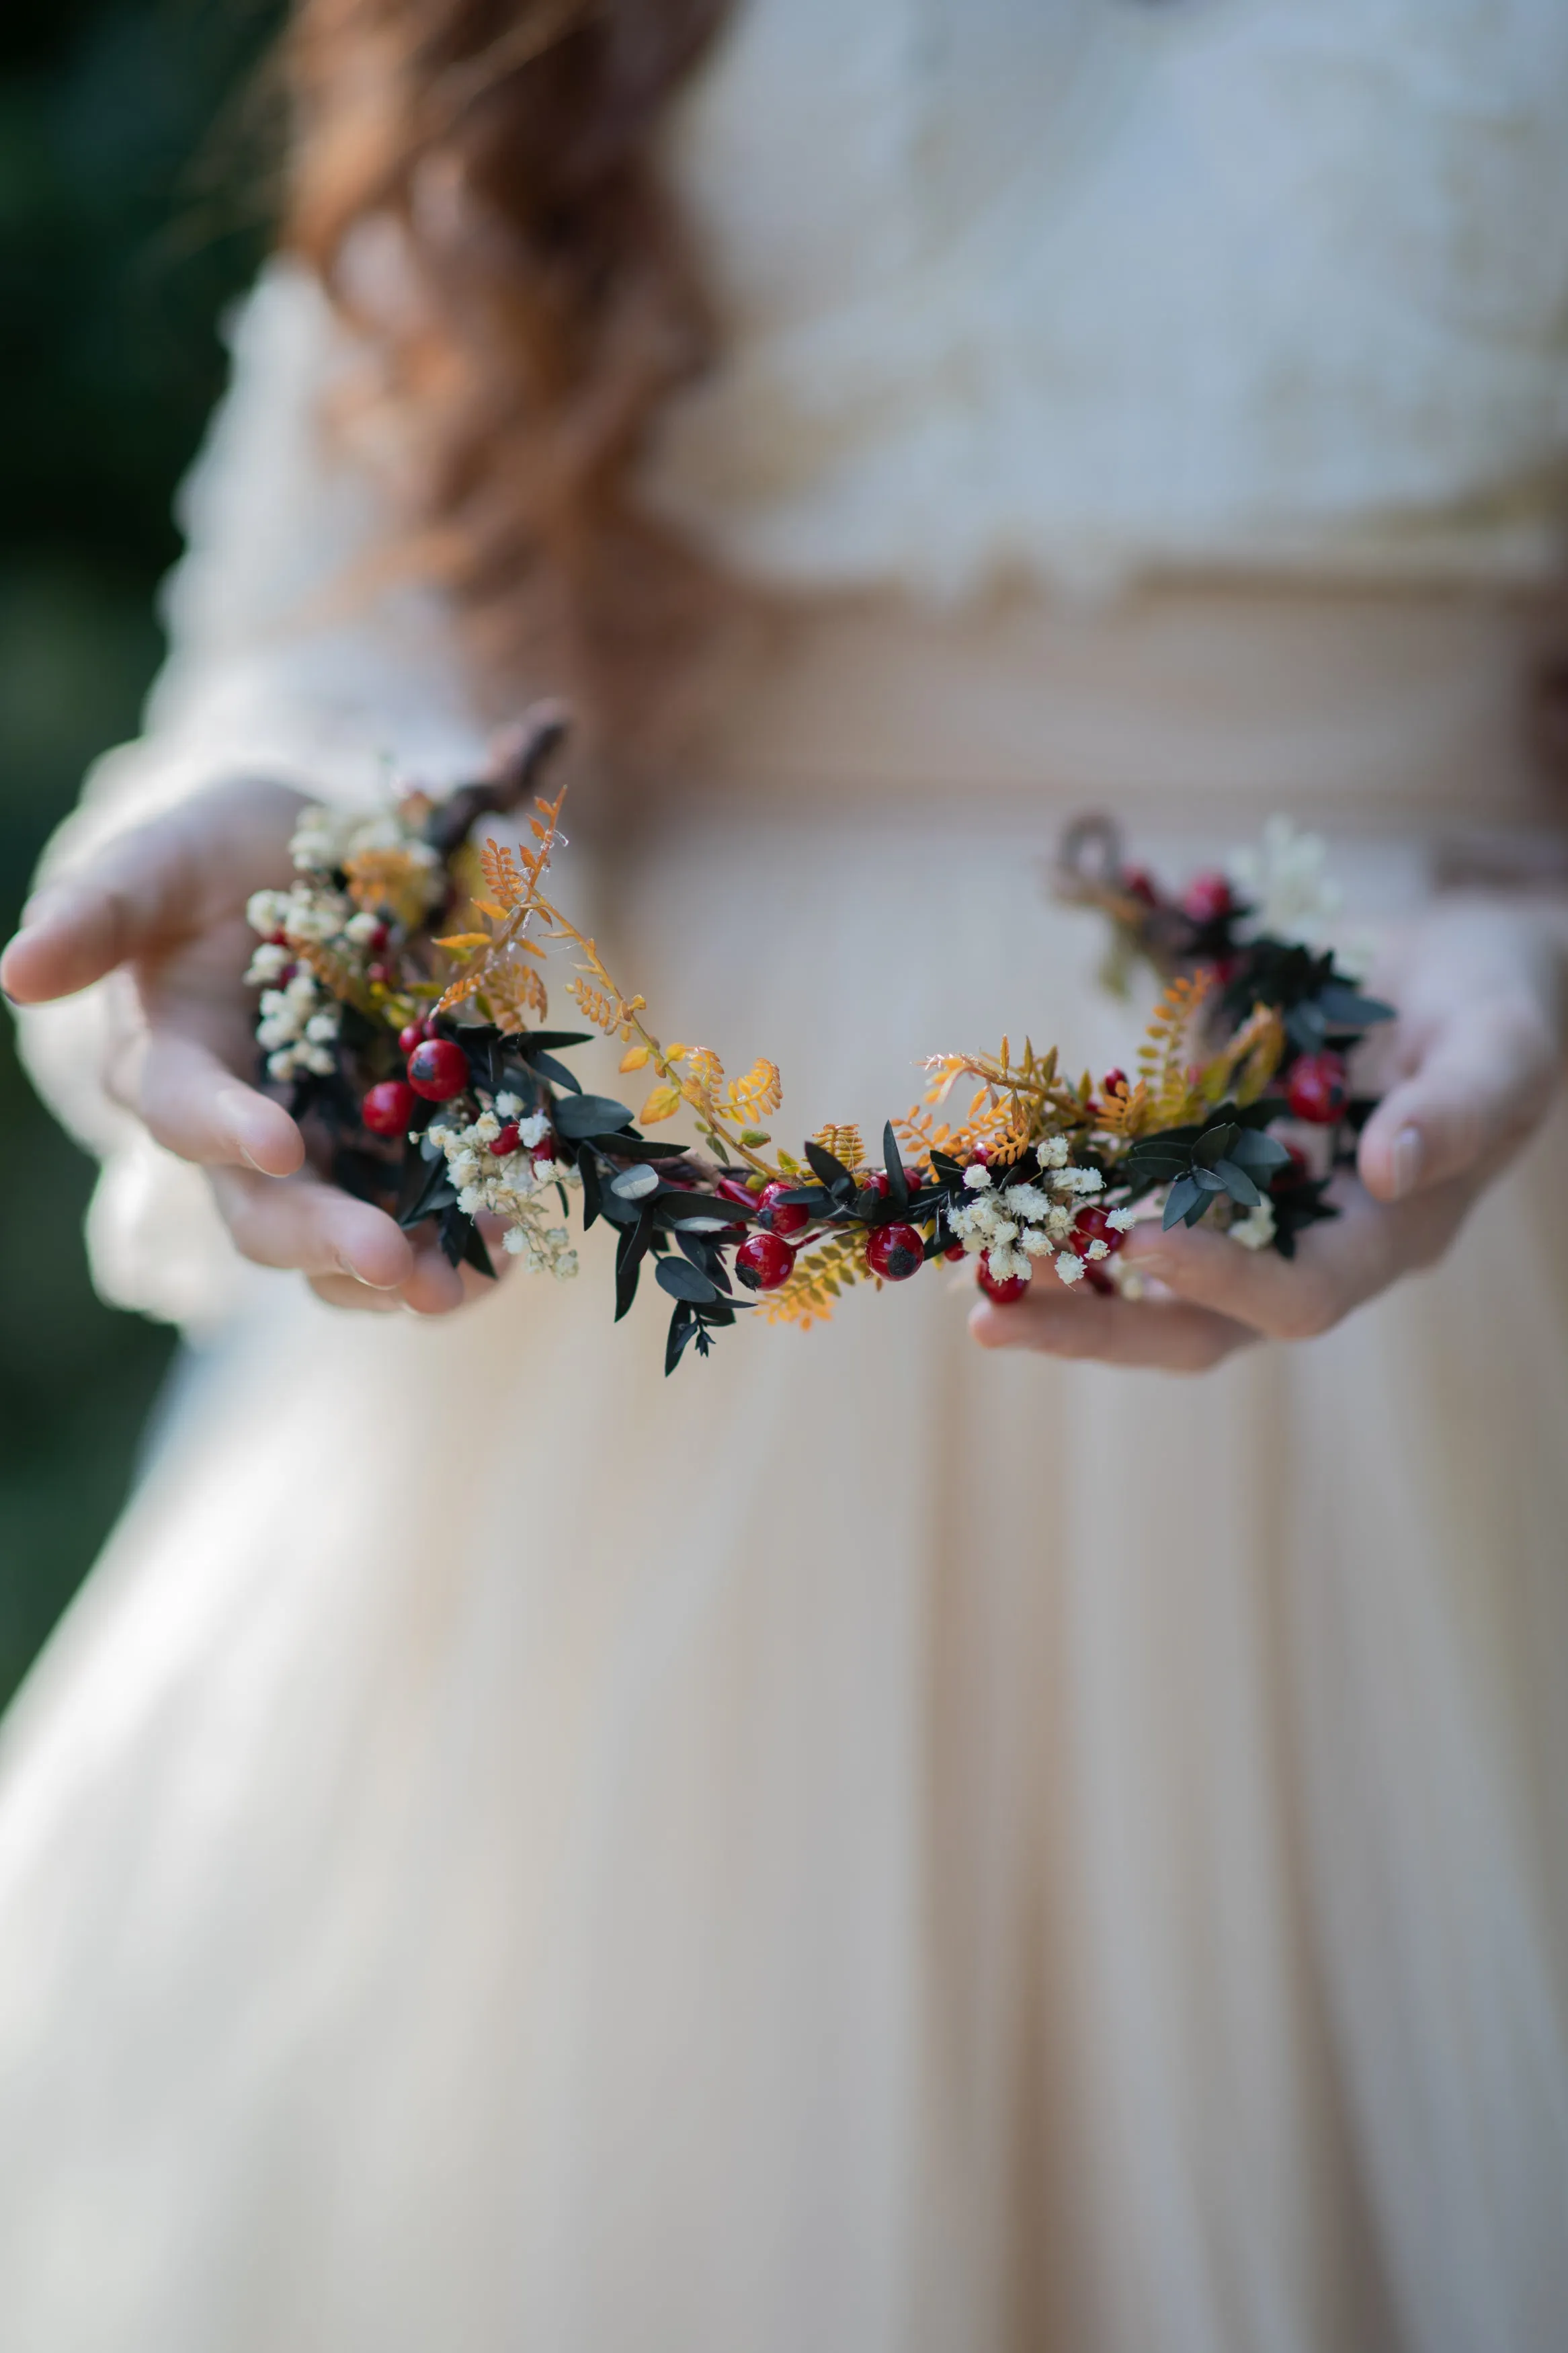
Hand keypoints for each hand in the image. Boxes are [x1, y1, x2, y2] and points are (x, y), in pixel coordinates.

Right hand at [2, 778, 496, 1315]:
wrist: (333, 861)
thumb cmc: (229, 856)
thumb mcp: (170, 855)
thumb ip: (101, 908)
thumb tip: (14, 971)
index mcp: (171, 1063)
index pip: (181, 1112)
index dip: (225, 1131)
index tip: (280, 1140)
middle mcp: (243, 1132)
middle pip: (266, 1213)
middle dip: (327, 1240)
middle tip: (396, 1261)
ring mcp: (328, 1154)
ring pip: (344, 1251)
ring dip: (405, 1277)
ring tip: (463, 1284)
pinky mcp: (403, 1155)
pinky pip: (430, 1223)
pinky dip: (471, 1242)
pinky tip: (513, 1242)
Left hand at [970, 895, 1564, 1370]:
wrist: (1459, 967)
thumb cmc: (1495, 1003)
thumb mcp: (1501, 1044)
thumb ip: (1458, 1107)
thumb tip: (1388, 1167)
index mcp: (1386, 1238)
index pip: (1301, 1294)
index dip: (1223, 1280)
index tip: (1141, 1242)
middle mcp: (1306, 1246)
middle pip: (1197, 1328)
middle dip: (1095, 1327)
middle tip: (991, 1320)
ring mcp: (1248, 1215)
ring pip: (1143, 1287)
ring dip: (1058, 1285)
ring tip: (966, 1275)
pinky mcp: (1203, 1169)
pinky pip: (1121, 1207)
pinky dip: (1058, 1210)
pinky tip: (987, 1199)